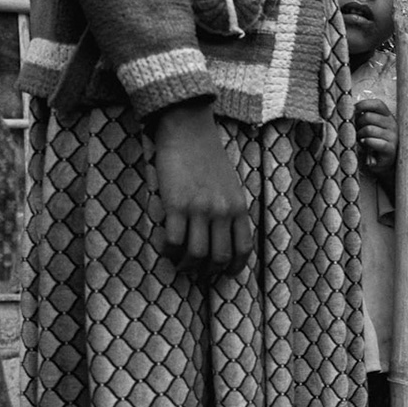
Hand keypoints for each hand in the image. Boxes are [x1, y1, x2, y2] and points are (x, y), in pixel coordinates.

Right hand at [150, 100, 251, 279]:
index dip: (234, 268)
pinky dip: (168, 251)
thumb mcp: (231, 185)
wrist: (188, 131)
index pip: (242, 249)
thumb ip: (230, 210)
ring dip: (186, 265)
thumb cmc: (208, 158)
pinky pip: (173, 240)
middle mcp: (222, 212)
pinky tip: (164, 249)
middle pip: (219, 257)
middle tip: (196, 273)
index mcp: (239, 208)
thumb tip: (223, 237)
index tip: (225, 275)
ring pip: (196, 254)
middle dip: (207, 271)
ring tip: (178, 264)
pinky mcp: (176, 205)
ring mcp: (199, 209)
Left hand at [355, 99, 398, 180]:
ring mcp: (393, 137)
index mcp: (388, 116)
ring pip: (369, 129)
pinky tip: (364, 144)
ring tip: (359, 140)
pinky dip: (366, 142)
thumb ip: (363, 118)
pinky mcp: (390, 149)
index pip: (377, 104)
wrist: (384, 163)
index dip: (363, 105)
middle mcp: (392, 124)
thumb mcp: (370, 127)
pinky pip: (374, 141)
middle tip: (355, 131)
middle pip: (368, 116)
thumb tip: (349, 111)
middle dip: (357, 123)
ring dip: (360, 135)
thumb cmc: (374, 143)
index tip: (353, 111)